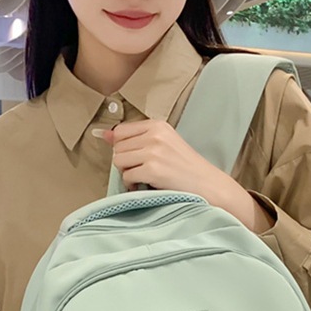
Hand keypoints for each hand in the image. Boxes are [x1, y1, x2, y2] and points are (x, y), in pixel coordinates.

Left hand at [103, 119, 222, 196]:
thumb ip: (135, 138)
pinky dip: (132, 184)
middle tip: (142, 169)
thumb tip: (103, 134)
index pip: (120, 131)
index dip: (122, 147)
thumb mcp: (164, 144)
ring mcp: (153, 152)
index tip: (134, 157)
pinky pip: (127, 176)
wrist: (207, 184)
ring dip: (127, 172)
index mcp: (157, 125)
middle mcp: (155, 135)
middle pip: (117, 147)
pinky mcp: (153, 169)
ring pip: (118, 161)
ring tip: (143, 176)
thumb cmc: (186, 166)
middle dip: (125, 161)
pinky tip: (146, 185)